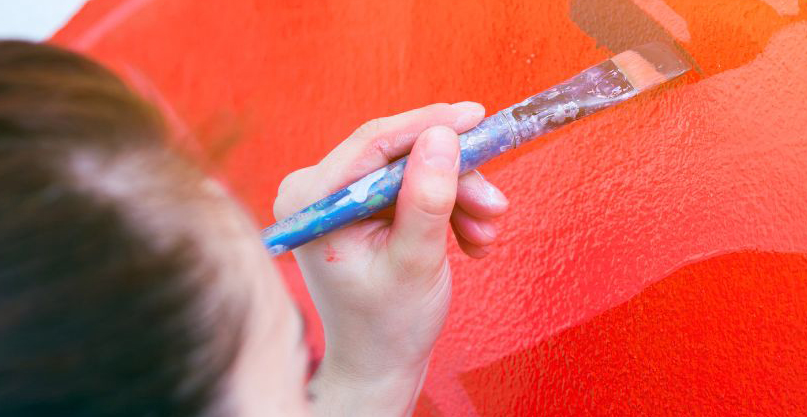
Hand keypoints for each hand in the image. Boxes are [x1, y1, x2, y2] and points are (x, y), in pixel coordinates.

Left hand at [273, 102, 509, 414]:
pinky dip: (449, 208)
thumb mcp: (415, 261)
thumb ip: (427, 199)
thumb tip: (443, 136)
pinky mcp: (364, 206)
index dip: (430, 125)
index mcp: (311, 201)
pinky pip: (415, 188)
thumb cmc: (387, 325)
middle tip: (494, 205)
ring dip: (459, 198)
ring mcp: (341, 198)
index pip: (374, 143)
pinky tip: (471, 238)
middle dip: (454, 179)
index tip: (476, 117)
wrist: (379, 363)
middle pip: (400, 155)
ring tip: (485, 234)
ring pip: (415, 171)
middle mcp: (318, 191)